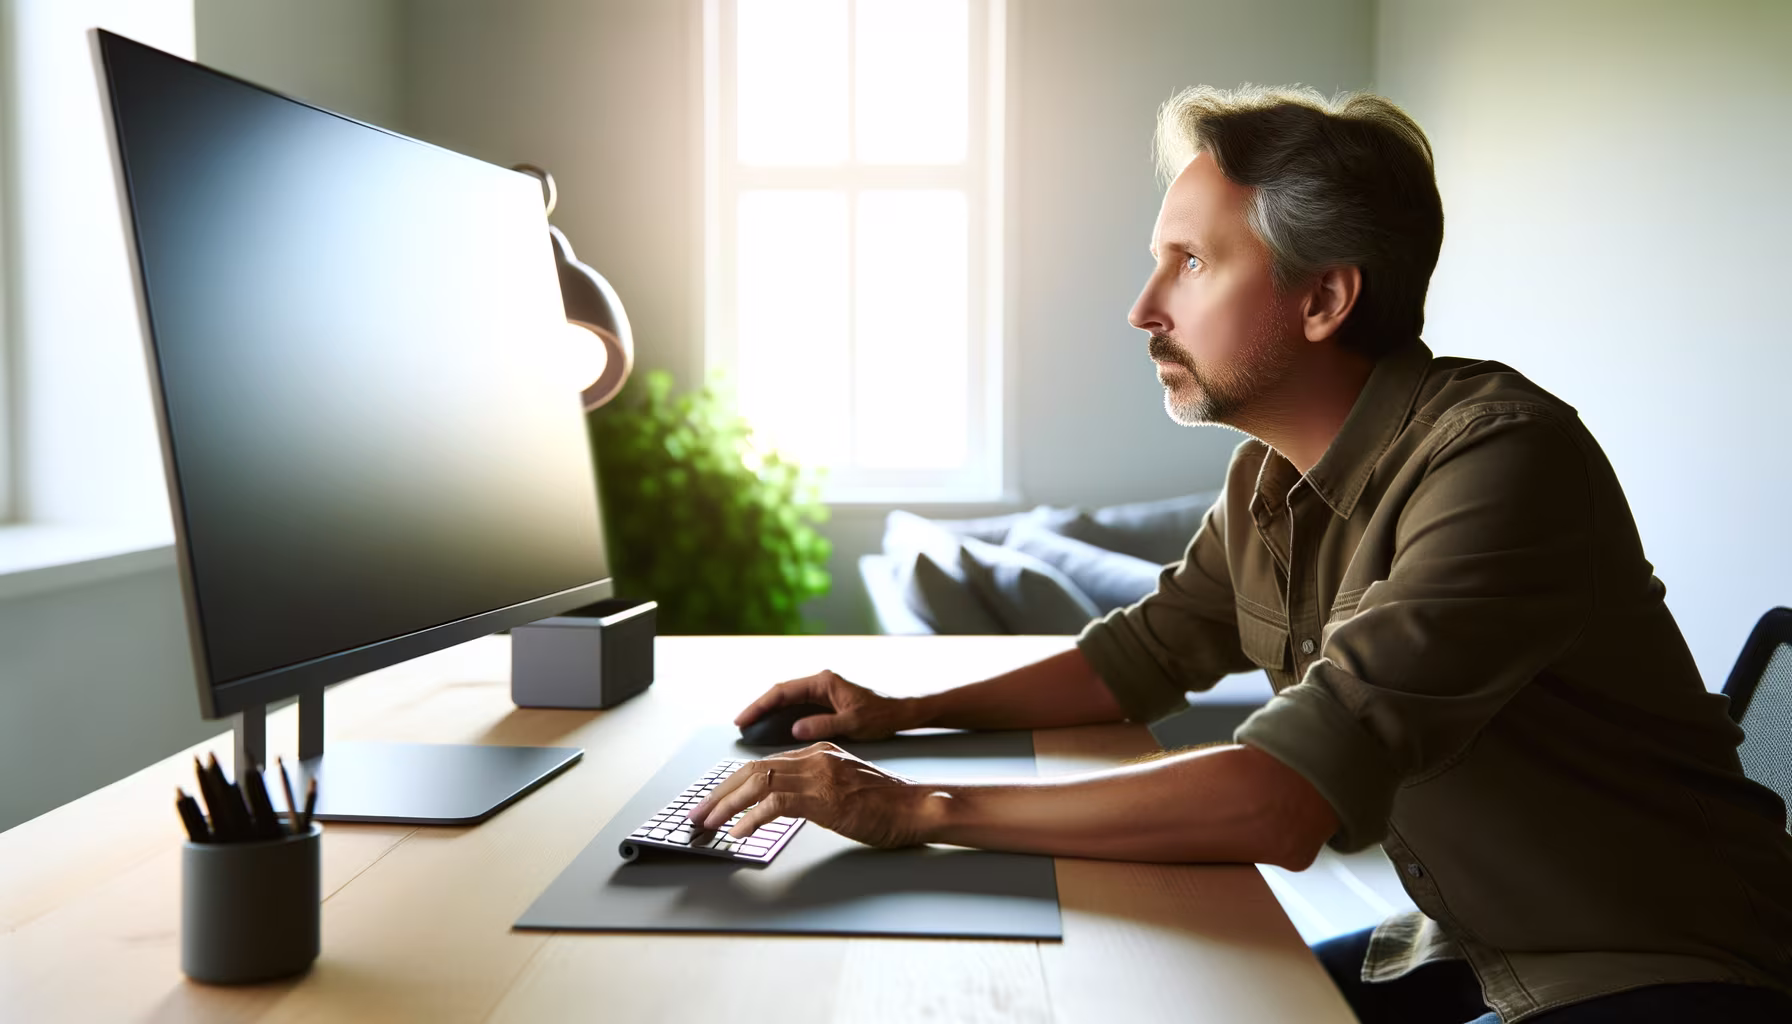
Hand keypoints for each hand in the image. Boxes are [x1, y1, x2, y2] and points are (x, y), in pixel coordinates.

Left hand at [685, 742, 931, 848]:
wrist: (915, 808)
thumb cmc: (886, 805)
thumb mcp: (845, 787)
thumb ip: (817, 787)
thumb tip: (782, 804)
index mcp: (819, 752)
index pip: (764, 763)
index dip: (733, 784)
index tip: (714, 802)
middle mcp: (816, 757)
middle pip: (753, 769)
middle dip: (719, 793)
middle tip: (698, 813)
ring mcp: (820, 775)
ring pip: (758, 782)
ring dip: (727, 805)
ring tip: (709, 824)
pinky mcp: (825, 797)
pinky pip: (776, 804)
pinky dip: (751, 818)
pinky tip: (738, 833)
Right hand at [733, 669, 916, 741]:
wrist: (902, 713)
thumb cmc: (882, 715)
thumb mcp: (853, 722)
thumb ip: (824, 725)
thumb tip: (795, 729)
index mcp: (823, 682)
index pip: (783, 692)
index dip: (760, 705)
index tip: (744, 719)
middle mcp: (820, 684)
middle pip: (780, 694)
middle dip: (759, 708)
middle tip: (740, 725)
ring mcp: (822, 693)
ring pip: (787, 701)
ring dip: (768, 713)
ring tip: (750, 728)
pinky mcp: (825, 704)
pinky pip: (796, 709)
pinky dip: (782, 718)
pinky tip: (773, 731)